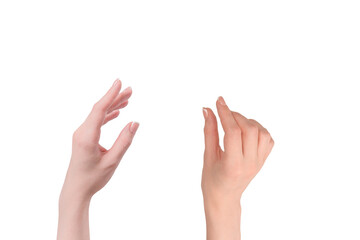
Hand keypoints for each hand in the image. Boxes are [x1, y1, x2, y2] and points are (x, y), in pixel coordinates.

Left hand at [60, 79, 138, 200]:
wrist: (75, 190)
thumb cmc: (93, 178)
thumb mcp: (112, 161)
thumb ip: (124, 141)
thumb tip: (135, 123)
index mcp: (87, 137)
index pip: (99, 110)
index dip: (110, 95)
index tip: (119, 83)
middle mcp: (82, 132)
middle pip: (99, 109)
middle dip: (115, 98)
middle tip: (130, 90)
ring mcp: (81, 134)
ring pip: (98, 114)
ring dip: (112, 106)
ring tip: (128, 99)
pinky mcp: (83, 138)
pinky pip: (96, 121)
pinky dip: (107, 115)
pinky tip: (117, 112)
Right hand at [201, 96, 273, 239]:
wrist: (225, 198)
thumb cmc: (212, 179)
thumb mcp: (207, 156)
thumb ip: (209, 131)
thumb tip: (208, 110)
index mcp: (232, 165)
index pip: (232, 132)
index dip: (225, 113)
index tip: (219, 101)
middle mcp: (250, 163)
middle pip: (249, 129)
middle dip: (236, 115)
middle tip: (224, 113)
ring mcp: (259, 162)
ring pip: (262, 132)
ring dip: (248, 121)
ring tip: (235, 123)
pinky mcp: (264, 160)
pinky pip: (267, 139)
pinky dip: (258, 129)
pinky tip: (246, 131)